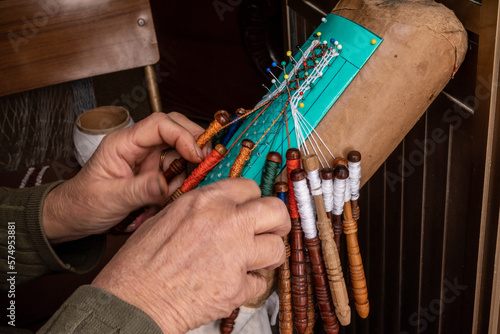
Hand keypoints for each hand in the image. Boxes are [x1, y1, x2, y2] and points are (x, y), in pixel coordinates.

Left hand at [43, 112, 207, 243]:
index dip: (183, 135)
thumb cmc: (83, 203)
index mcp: (124, 143)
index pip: (160, 124)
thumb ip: (139, 190)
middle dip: (194, 144)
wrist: (74, 217)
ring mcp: (148, 159)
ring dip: (187, 170)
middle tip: (208, 163)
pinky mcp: (153, 174)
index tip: (198, 155)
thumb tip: (166, 183)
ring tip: (176, 193)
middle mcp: (139, 146)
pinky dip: (180, 184)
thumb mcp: (110, 198)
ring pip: (180, 153)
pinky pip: (176, 173)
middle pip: (176, 130)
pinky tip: (167, 199)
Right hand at [92, 178, 290, 332]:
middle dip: (277, 222)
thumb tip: (223, 207)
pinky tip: (235, 284)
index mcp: (206, 201)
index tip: (253, 210)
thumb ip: (202, 208)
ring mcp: (235, 255)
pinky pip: (261, 283)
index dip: (253, 200)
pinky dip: (251, 285)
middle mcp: (225, 223)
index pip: (250, 187)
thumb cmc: (141, 262)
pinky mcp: (236, 287)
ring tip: (254, 261)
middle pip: (275, 211)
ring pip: (276, 248)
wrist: (132, 301)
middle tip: (270, 231)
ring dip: (268, 256)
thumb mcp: (168, 217)